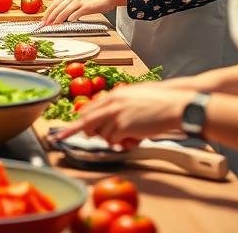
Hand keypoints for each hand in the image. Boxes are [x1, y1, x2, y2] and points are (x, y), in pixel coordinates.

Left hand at [41, 0, 125, 25]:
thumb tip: (61, 16)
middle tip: (45, 24)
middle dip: (50, 17)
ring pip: (65, 10)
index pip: (55, 4)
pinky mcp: (87, 6)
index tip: (43, 20)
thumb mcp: (79, 0)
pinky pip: (78, 12)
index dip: (48, 12)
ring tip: (53, 25)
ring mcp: (80, 1)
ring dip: (58, 18)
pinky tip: (69, 22)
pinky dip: (72, 17)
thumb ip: (70, 6)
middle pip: (58, 7)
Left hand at [54, 81, 193, 148]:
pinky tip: (134, 137)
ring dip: (112, 138)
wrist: (176, 105)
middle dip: (84, 132)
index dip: (75, 123)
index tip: (61, 133)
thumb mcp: (135, 98)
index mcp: (114, 95)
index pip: (88, 109)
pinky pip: (113, 140)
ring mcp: (116, 114)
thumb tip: (109, 120)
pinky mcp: (123, 125)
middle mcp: (111, 103)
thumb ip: (120, 106)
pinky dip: (121, 143)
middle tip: (81, 137)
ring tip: (129, 134)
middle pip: (87, 121)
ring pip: (101, 134)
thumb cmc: (160, 103)